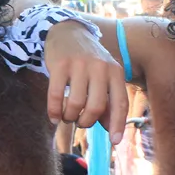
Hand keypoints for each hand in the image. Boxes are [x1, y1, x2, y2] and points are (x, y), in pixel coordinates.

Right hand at [44, 20, 128, 143]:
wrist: (67, 32)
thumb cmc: (88, 62)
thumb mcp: (103, 77)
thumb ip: (108, 101)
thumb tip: (110, 130)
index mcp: (115, 71)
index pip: (120, 103)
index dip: (118, 124)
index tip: (114, 142)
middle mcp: (100, 67)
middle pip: (96, 107)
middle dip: (86, 121)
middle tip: (80, 121)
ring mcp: (79, 65)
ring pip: (75, 104)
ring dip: (69, 117)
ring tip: (67, 115)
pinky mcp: (60, 65)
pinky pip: (55, 96)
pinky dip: (54, 112)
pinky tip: (54, 117)